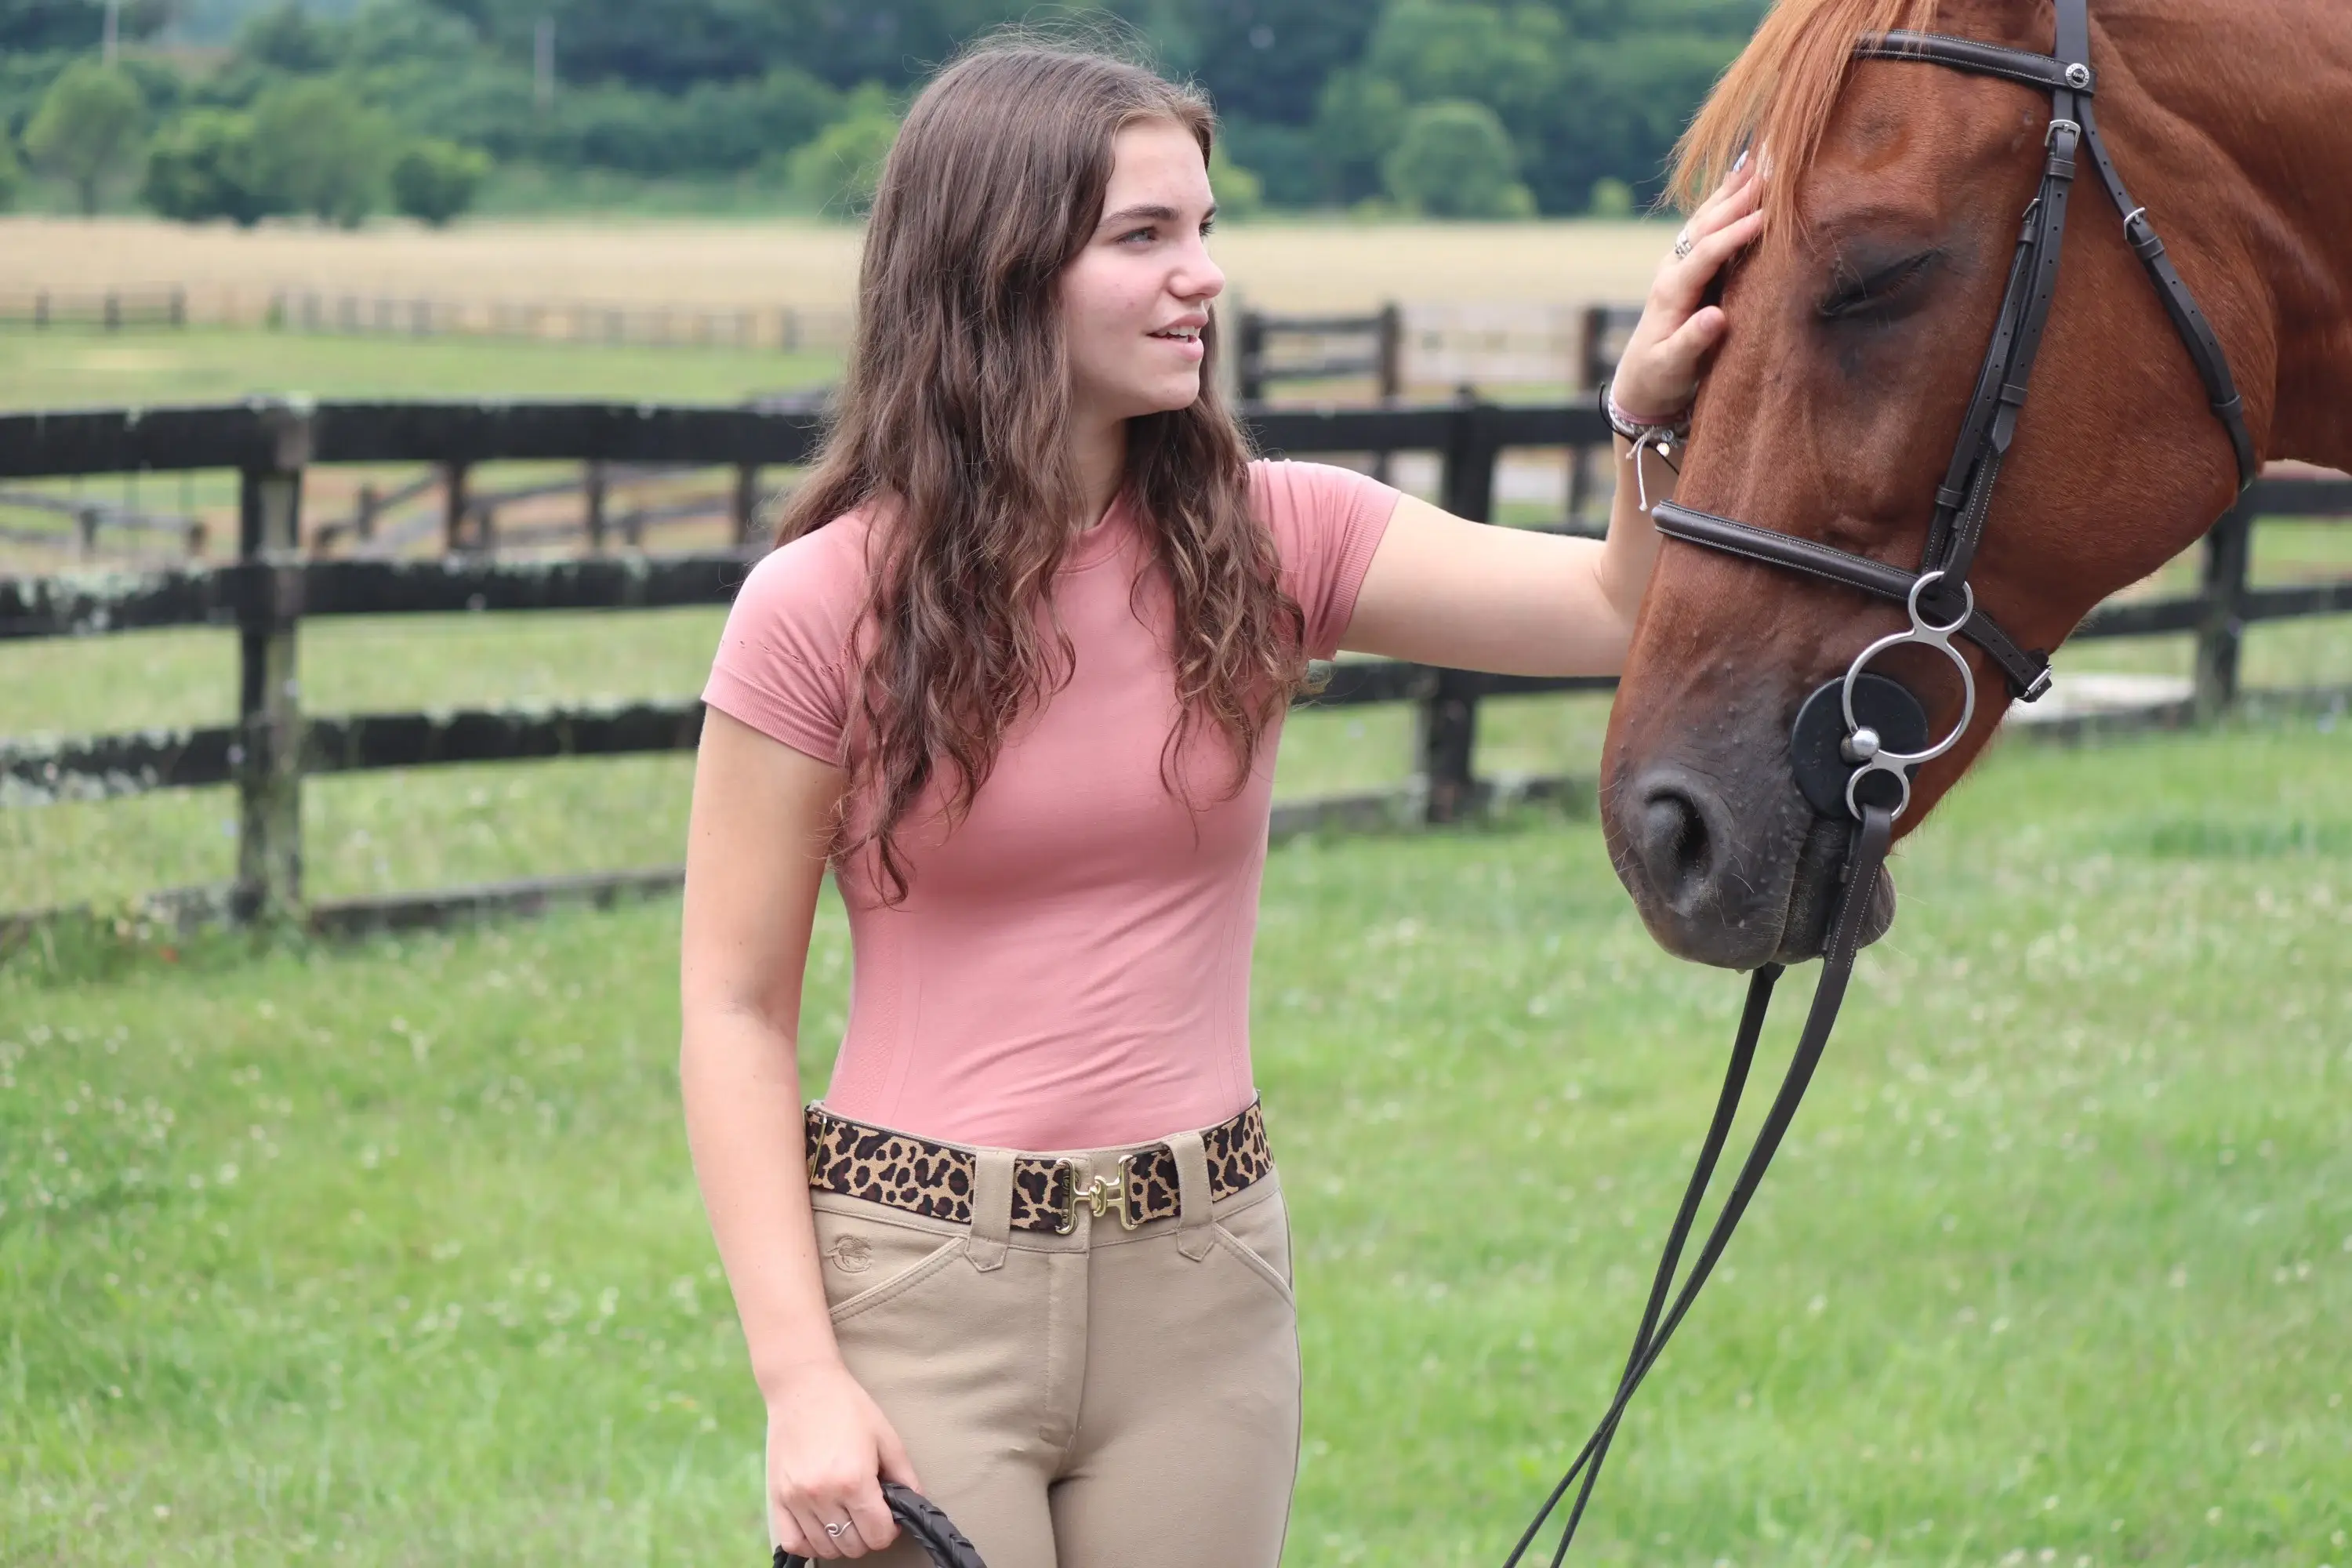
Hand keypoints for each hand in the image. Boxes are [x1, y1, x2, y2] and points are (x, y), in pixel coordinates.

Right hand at [765, 1358, 922, 1559]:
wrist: (803, 1384)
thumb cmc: (847, 1407)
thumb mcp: (885, 1436)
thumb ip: (904, 1476)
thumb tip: (914, 1505)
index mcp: (854, 1480)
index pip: (878, 1534)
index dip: (890, 1530)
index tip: (889, 1516)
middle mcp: (823, 1495)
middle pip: (852, 1546)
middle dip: (868, 1534)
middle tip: (869, 1513)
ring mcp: (796, 1498)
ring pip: (825, 1548)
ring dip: (841, 1539)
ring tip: (846, 1516)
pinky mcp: (777, 1497)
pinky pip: (792, 1541)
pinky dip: (809, 1542)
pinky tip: (821, 1526)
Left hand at [1609, 158, 1763, 419]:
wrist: (1642, 381)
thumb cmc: (1661, 377)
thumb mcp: (1673, 367)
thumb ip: (1692, 342)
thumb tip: (1715, 318)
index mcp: (1671, 291)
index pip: (1706, 254)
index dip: (1735, 234)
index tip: (1766, 217)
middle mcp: (1672, 269)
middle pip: (1706, 226)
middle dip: (1736, 198)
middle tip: (1770, 169)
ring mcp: (1679, 264)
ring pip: (1706, 218)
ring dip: (1731, 190)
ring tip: (1759, 159)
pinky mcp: (1688, 266)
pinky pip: (1709, 225)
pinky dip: (1726, 200)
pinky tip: (1742, 177)